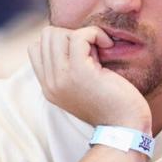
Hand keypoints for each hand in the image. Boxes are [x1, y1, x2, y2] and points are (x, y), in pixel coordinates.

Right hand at [27, 25, 150, 131]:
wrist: (125, 127)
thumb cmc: (112, 105)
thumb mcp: (82, 87)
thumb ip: (69, 69)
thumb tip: (72, 38)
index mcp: (48, 87)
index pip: (37, 48)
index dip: (61, 41)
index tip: (83, 53)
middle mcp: (50, 83)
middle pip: (46, 36)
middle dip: (72, 35)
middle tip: (93, 51)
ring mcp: (61, 77)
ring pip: (58, 34)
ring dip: (83, 35)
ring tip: (100, 50)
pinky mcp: (79, 72)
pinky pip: (79, 36)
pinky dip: (95, 34)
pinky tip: (108, 45)